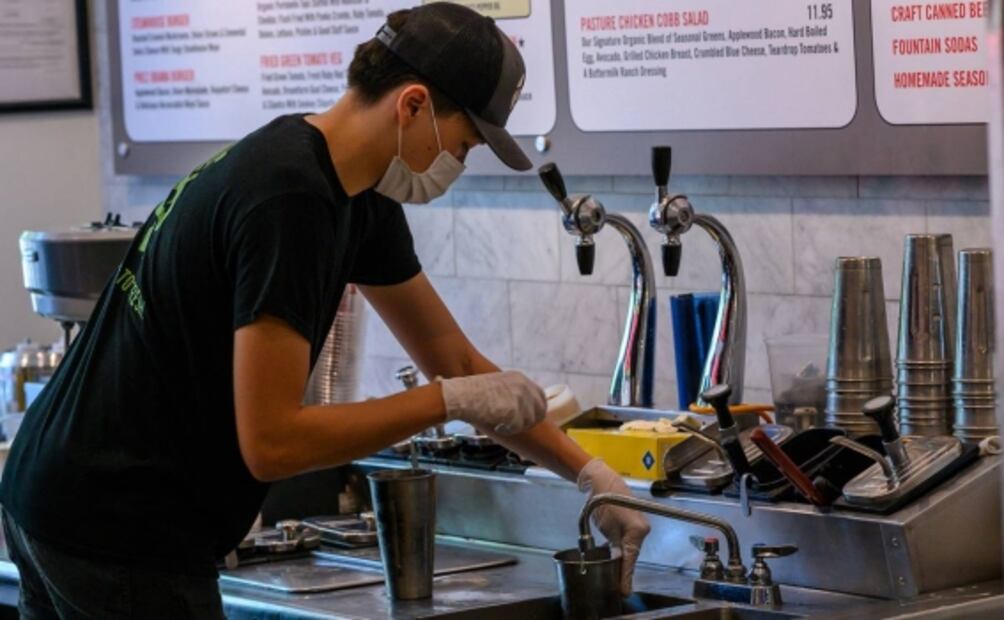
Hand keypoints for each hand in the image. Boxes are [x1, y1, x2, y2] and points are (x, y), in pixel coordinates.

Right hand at [440, 371, 545, 434]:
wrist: (461, 395)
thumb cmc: (472, 393)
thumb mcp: (498, 385)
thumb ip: (513, 394)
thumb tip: (522, 411)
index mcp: (520, 378)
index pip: (540, 396)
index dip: (536, 410)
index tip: (527, 419)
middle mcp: (524, 386)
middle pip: (540, 410)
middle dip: (530, 422)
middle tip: (516, 427)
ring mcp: (520, 397)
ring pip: (530, 421)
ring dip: (517, 427)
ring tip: (502, 426)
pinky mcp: (514, 410)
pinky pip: (518, 427)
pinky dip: (508, 431)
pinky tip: (498, 428)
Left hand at [578, 458, 650, 595]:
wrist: (603, 482)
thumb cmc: (604, 501)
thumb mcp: (607, 529)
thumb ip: (614, 550)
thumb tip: (618, 571)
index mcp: (638, 530)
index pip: (631, 559)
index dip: (626, 576)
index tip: (624, 591)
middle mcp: (643, 530)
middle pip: (632, 556)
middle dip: (624, 571)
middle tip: (616, 588)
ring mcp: (639, 528)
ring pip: (630, 551)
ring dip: (622, 562)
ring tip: (615, 579)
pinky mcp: (633, 527)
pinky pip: (628, 545)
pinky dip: (621, 553)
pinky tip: (614, 562)